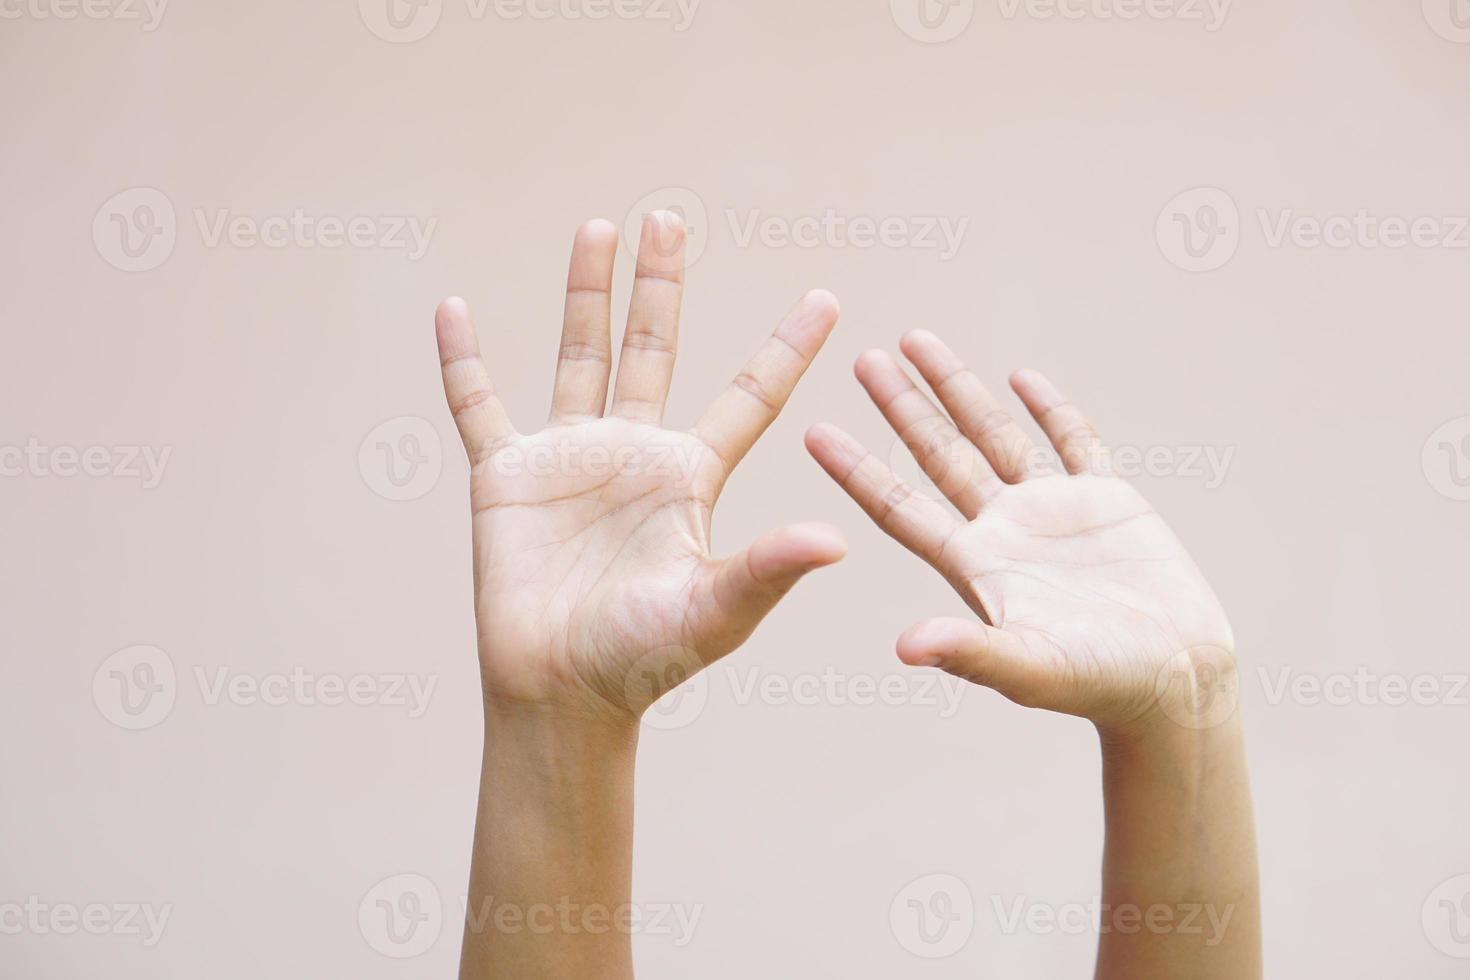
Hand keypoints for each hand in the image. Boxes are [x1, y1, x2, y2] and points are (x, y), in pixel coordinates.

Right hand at [436, 213, 844, 722]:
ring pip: (578, 356)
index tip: (828, 298)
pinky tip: (455, 309)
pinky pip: (478, 404)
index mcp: (690, 477)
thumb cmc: (644, 660)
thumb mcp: (714, 611)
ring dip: (586, 294)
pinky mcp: (506, 476)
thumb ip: (765, 570)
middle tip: (668, 218)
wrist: (561, 693)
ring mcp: (569, 459)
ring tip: (598, 228)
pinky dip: (463, 360)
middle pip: (652, 349)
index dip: (786, 350)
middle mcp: (634, 454)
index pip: (748, 397)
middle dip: (661, 285)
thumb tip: (834, 541)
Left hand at [805, 330, 1233, 734]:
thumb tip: (904, 647)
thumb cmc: (1100, 686)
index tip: (812, 430)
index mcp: (974, 566)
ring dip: (959, 390)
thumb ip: (971, 653)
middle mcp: (1004, 531)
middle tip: (865, 359)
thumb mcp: (1029, 669)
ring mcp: (1053, 513)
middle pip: (939, 455)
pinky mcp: (1109, 503)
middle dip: (903, 406)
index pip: (899, 508)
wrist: (1177, 684)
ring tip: (918, 341)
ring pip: (995, 435)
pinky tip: (1023, 377)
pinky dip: (1050, 409)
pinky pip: (1075, 442)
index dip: (856, 471)